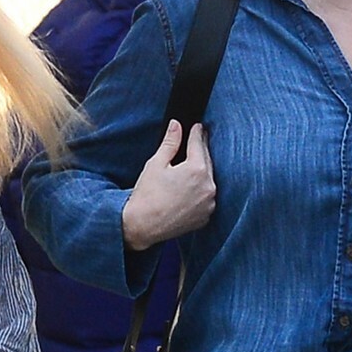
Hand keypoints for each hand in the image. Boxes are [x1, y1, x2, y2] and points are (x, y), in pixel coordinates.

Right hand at [121, 120, 215, 251]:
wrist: (142, 227)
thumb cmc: (147, 196)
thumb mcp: (156, 164)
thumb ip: (170, 143)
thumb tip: (176, 125)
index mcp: (196, 169)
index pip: (199, 143)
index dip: (197, 132)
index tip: (198, 127)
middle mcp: (208, 186)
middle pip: (207, 160)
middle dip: (200, 151)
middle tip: (196, 142)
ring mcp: (209, 203)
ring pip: (209, 179)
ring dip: (202, 171)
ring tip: (190, 168)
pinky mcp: (206, 216)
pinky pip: (207, 197)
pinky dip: (201, 190)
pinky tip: (189, 189)